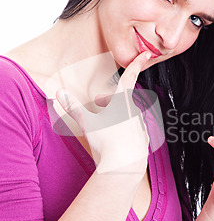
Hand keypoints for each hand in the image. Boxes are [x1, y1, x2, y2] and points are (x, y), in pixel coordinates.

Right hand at [56, 51, 150, 176]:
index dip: (137, 63)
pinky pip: (134, 130)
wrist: (124, 166)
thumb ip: (73, 107)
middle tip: (97, 101)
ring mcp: (141, 126)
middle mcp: (135, 111)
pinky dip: (125, 130)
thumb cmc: (106, 141)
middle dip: (110, 97)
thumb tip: (59, 92)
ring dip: (117, 114)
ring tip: (105, 123)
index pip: (130, 76)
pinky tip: (118, 138)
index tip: (146, 54)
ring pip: (129, 114)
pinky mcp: (144, 140)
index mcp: (123, 101)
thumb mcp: (86, 122)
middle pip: (123, 99)